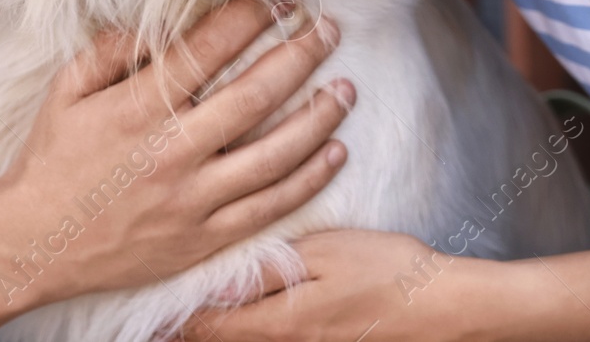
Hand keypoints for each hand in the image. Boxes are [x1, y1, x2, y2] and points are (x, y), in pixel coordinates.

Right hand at [0, 0, 355, 305]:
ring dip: (318, 117)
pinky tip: (334, 153)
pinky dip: (307, 180)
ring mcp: (192, 199)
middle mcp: (172, 152)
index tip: (283, 0)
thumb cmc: (51, 160)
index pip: (210, 49)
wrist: (34, 242)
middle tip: (329, 30)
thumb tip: (159, 19)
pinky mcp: (203, 238)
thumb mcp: (67, 89)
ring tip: (346, 89)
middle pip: (255, 95)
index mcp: (138, 108)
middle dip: (300, 55)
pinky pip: (268, 208)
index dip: (252, 18)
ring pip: (274, 154)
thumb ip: (113, 49)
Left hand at [179, 230, 489, 341]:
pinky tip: (240, 322)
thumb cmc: (389, 269)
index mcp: (278, 323)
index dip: (170, 317)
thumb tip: (215, 283)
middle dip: (182, 330)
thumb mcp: (323, 255)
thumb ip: (266, 271)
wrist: (446, 306)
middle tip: (150, 317)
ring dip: (213, 334)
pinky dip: (245, 336)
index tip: (143, 302)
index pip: (205, 326)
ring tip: (180, 322)